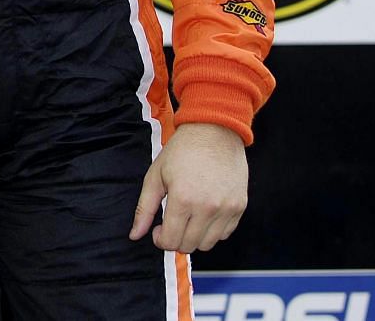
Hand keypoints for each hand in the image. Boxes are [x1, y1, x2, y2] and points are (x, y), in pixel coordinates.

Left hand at [128, 121, 248, 252]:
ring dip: (195, 237)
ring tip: (189, 218)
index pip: (170, 241)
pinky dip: (213, 230)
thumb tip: (134, 235)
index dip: (160, 239)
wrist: (214, 130)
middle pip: (189, 245)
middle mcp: (207, 208)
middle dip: (176, 239)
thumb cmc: (182, 150)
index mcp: (183, 199)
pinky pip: (225, 233)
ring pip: (208, 244)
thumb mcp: (156, 175)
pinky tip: (205, 214)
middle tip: (172, 223)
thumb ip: (144, 208)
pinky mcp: (240, 206)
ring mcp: (226, 208)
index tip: (158, 229)